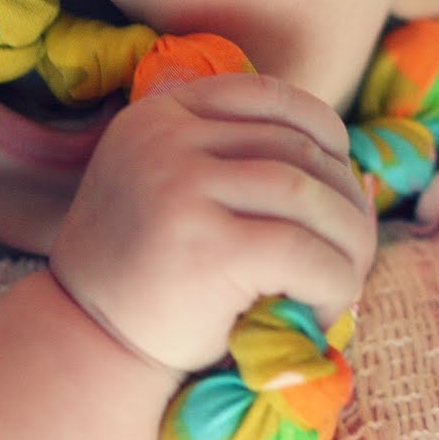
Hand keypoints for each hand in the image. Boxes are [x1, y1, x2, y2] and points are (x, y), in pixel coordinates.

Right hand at [48, 73, 375, 372]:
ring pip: (309, 195)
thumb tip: (350, 164)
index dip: (321, 129)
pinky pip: (306, 252)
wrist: (88, 343)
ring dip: (347, 244)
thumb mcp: (171, 190)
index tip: (339, 174)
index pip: (264, 95)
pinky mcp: (209, 246)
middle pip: (296, 149)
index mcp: (155, 117)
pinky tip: (320, 314)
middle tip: (350, 254)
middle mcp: (164, 140)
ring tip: (341, 285)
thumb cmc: (146, 275)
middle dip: (343, 201)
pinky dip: (334, 284)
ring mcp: (182, 187)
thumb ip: (228, 161)